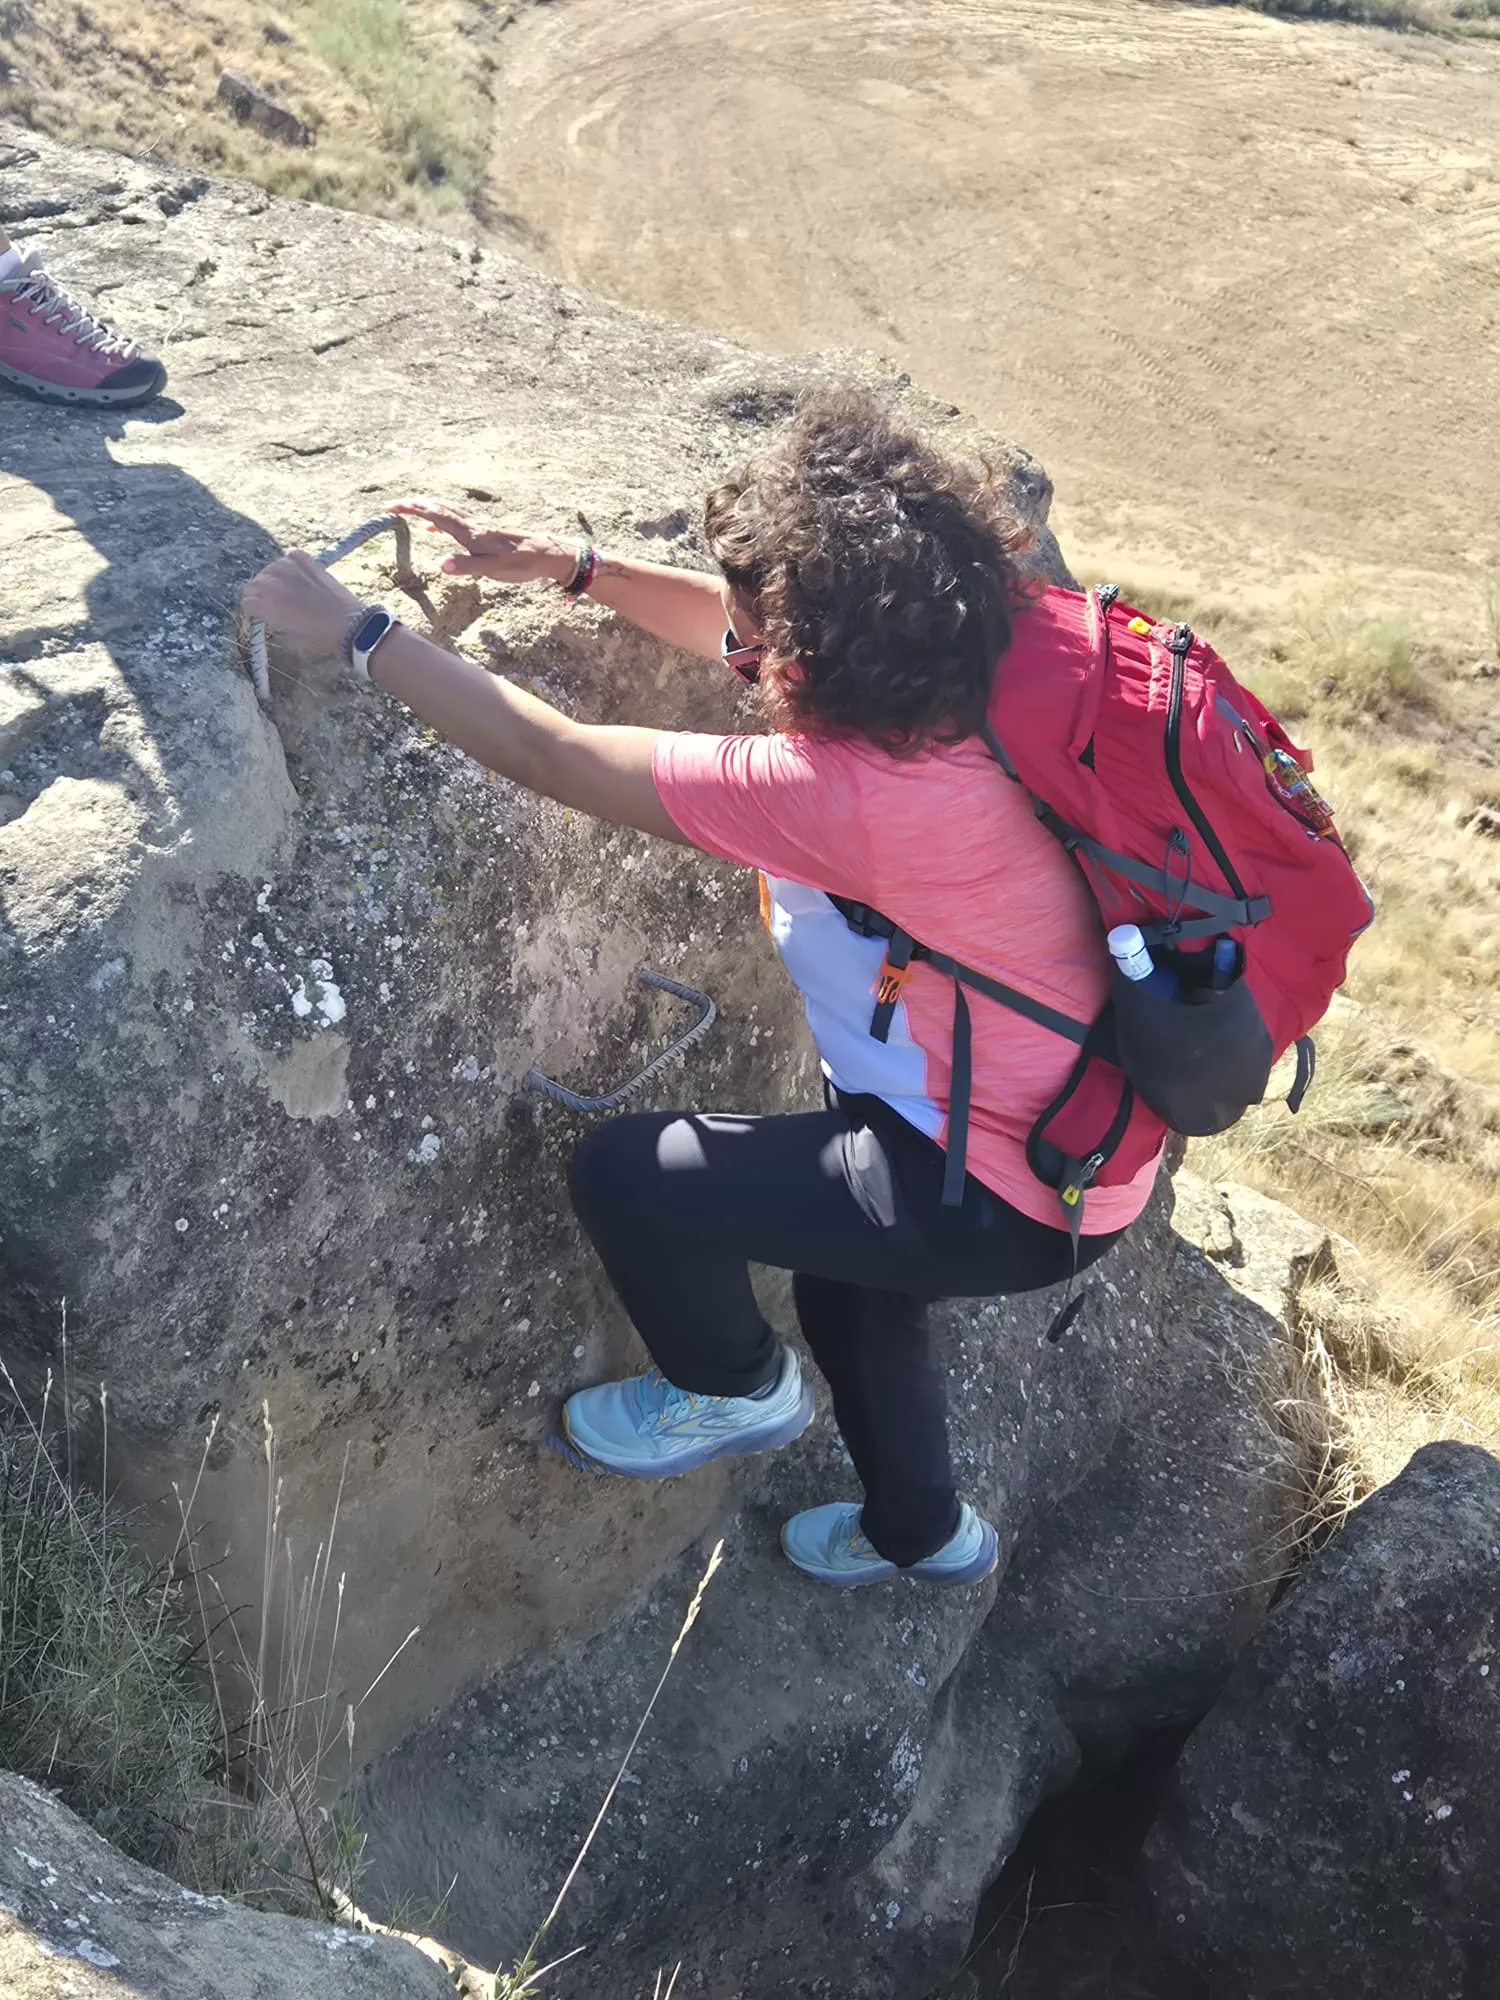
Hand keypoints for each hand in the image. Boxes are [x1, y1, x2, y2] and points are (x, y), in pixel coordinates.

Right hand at [242, 550, 364, 665]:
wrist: (349, 623)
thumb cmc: (318, 636)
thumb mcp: (287, 636)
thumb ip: (271, 621)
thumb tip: (265, 614)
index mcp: (265, 603)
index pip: (246, 602)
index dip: (254, 611)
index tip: (260, 615)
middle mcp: (271, 581)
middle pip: (253, 584)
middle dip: (260, 595)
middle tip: (274, 604)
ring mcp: (286, 566)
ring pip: (268, 570)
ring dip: (273, 580)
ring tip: (288, 591)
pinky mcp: (302, 558)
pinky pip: (287, 558)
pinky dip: (290, 567)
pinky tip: (300, 579)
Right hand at [389, 497, 575, 583]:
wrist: (547, 554)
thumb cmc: (521, 564)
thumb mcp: (493, 570)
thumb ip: (466, 567)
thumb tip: (440, 565)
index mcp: (470, 532)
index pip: (435, 515)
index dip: (412, 509)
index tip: (392, 506)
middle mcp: (472, 525)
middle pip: (438, 508)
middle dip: (414, 505)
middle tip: (393, 505)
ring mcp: (479, 527)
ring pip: (447, 512)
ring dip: (426, 509)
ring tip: (409, 511)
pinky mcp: (485, 531)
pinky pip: (456, 520)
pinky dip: (440, 519)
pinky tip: (437, 528)